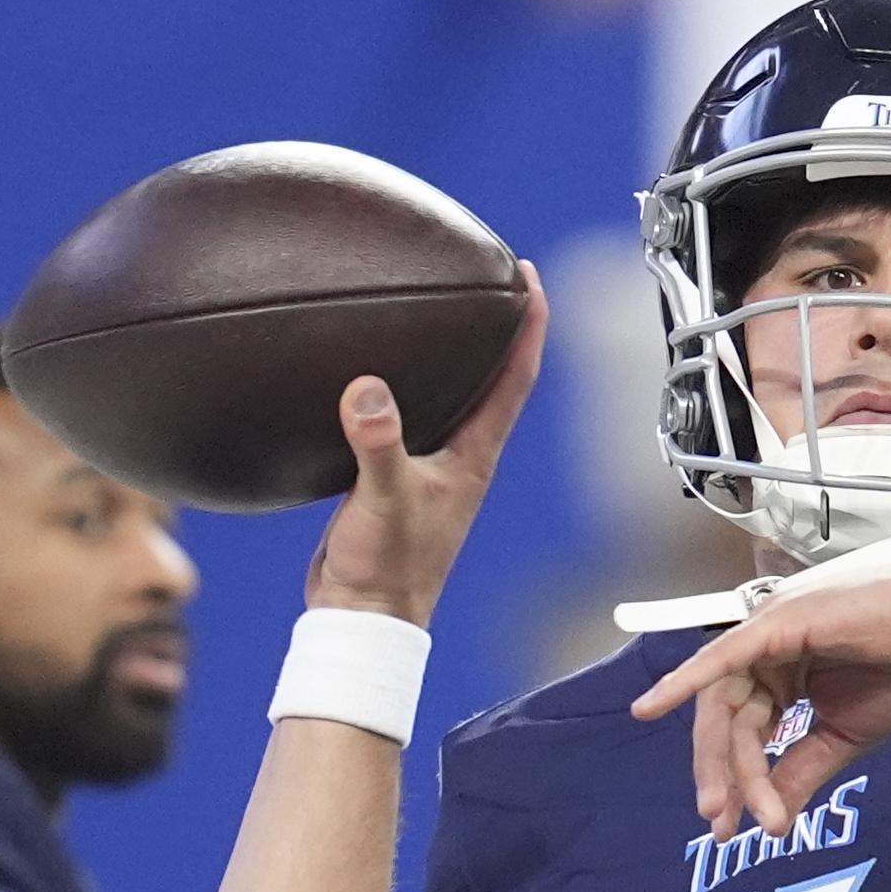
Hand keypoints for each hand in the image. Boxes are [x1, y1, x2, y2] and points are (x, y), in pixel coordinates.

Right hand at [305, 262, 548, 623]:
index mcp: (473, 457)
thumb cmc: (386, 570)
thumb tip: (367, 389)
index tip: (529, 278)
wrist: (360, 616)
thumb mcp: (383, 499)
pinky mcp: (394, 476)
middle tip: (492, 275)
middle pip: (492, 378)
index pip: (515, 379)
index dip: (529, 326)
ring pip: (450, 397)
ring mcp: (429, 467)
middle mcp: (460, 458)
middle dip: (497, 326)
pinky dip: (400, 386)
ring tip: (440, 309)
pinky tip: (373, 371)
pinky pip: (406, 417)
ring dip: (454, 355)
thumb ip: (378, 444)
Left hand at [632, 559, 890, 839]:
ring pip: (726, 699)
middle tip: (718, 822)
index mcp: (785, 672)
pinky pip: (722, 656)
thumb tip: (771, 820)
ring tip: (728, 806)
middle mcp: (769, 650)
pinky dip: (687, 680)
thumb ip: (800, 770)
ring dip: (722, 756)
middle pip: (725, 716)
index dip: (738, 778)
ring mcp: (771, 632)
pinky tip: (653, 707)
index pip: (745, 728)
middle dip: (719, 772)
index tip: (739, 827)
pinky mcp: (778, 622)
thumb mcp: (845, 737)